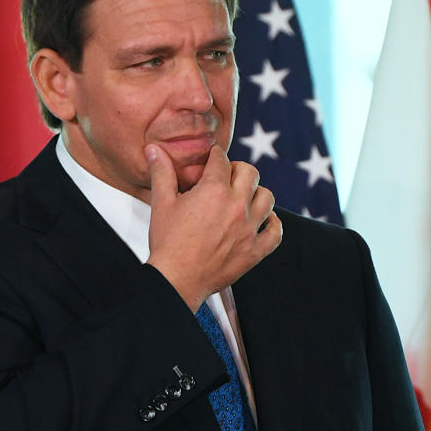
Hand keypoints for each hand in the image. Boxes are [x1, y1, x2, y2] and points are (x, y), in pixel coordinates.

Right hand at [145, 144, 282, 310]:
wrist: (176, 280)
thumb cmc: (168, 243)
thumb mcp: (162, 204)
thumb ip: (161, 173)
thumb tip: (153, 149)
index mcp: (214, 191)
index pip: (222, 160)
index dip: (215, 156)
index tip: (213, 159)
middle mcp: (236, 207)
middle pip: (250, 173)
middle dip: (238, 170)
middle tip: (227, 177)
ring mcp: (249, 229)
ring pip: (267, 198)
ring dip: (256, 193)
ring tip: (244, 197)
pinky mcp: (255, 251)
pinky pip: (276, 232)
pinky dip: (272, 224)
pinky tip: (262, 221)